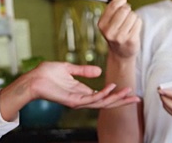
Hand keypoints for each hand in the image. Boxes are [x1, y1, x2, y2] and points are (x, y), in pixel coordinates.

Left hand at [20, 61, 139, 108]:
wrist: (33, 78)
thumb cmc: (47, 74)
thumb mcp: (68, 69)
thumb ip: (84, 70)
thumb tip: (99, 71)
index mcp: (82, 92)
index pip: (104, 96)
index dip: (117, 94)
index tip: (131, 92)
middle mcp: (82, 99)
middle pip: (106, 102)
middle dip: (122, 100)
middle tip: (137, 99)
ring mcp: (78, 101)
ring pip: (101, 102)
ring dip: (115, 97)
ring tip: (128, 93)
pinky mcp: (72, 101)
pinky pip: (91, 99)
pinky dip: (102, 94)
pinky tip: (111, 88)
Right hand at [97, 0, 141, 58]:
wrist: (121, 52)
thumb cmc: (116, 31)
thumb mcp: (110, 19)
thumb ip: (110, 4)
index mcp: (101, 24)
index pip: (112, 5)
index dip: (120, 0)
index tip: (122, 0)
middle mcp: (109, 31)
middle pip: (124, 10)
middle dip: (127, 9)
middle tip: (126, 14)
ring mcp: (120, 37)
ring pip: (132, 15)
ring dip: (133, 17)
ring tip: (129, 23)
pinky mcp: (130, 40)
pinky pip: (138, 22)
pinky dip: (137, 23)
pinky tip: (133, 29)